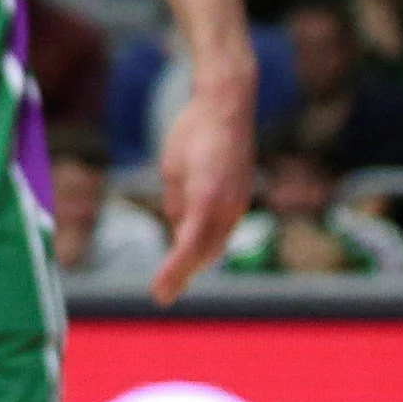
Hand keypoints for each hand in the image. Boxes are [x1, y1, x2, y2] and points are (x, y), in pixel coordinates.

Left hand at [149, 72, 254, 303]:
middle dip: (185, 273)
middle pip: (206, 252)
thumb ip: (177, 203)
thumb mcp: (173, 169)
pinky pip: (225, 228)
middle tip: (163, 292)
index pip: (188, 248)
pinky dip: (209, 241)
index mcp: (205, 199)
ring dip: (198, 259)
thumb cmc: (192, 133)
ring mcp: (239, 201)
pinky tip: (196, 247)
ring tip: (177, 277)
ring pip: (218, 242)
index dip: (174, 274)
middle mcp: (227, 205)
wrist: (225, 106)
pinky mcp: (243, 196)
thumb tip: (179, 231)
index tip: (159, 294)